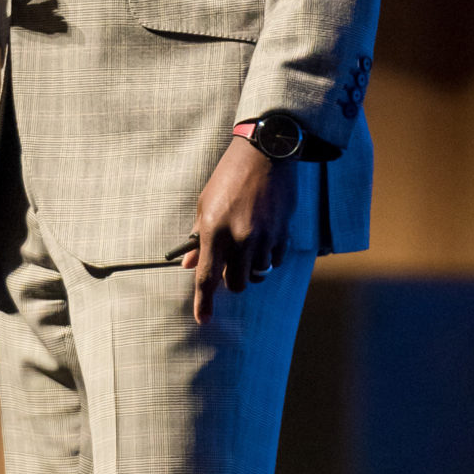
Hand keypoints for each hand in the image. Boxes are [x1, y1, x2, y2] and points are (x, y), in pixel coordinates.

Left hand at [179, 139, 300, 325]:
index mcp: (214, 230)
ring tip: (249, 249)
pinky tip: (265, 242)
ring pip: (259, 274)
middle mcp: (240, 238)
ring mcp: (264, 237)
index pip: (207, 277)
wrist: (265, 154)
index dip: (203, 303)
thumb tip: (190, 265)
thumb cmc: (229, 177)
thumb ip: (198, 237)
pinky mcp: (283, 233)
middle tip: (231, 266)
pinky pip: (276, 261)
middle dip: (233, 281)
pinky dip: (270, 259)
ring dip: (252, 269)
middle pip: (237, 284)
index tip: (203, 320)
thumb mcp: (205, 203)